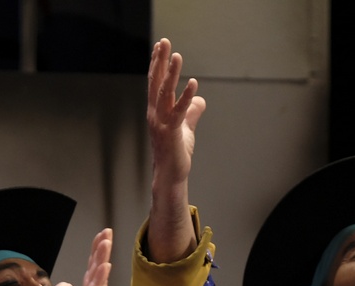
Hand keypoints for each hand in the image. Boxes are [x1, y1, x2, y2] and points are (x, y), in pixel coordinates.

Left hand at [21, 228, 113, 285]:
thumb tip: (65, 284)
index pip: (91, 276)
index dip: (96, 255)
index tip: (103, 235)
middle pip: (97, 276)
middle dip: (102, 253)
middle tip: (107, 231)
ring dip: (101, 263)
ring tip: (106, 242)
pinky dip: (98, 284)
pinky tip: (102, 268)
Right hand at [148, 37, 204, 191]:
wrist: (171, 175)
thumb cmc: (175, 153)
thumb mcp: (185, 128)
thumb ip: (191, 112)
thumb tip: (199, 100)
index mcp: (156, 111)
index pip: (155, 83)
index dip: (157, 64)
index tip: (160, 46)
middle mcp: (155, 114)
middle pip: (156, 83)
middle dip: (159, 61)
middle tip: (164, 42)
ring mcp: (161, 123)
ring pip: (165, 93)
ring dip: (171, 74)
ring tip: (176, 56)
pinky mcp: (171, 132)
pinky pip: (179, 111)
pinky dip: (186, 97)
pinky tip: (194, 83)